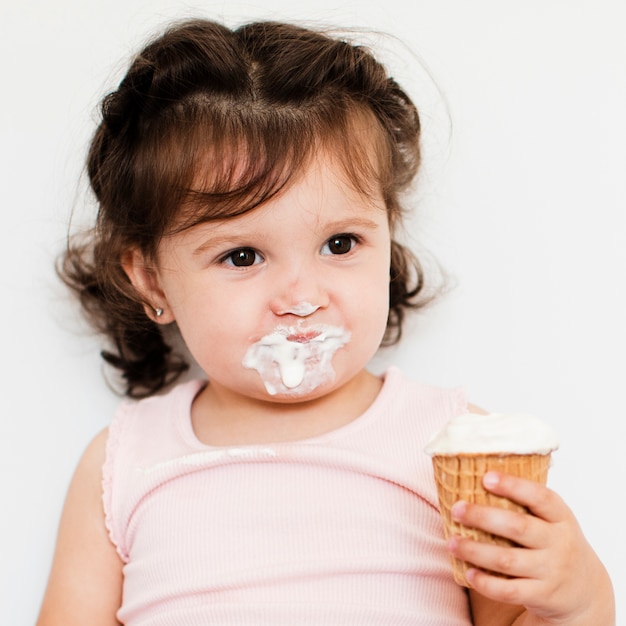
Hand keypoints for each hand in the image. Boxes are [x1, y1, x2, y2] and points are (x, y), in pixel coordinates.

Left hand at [449, 471, 614, 624]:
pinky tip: (469, 573)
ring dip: (475, 551)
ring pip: (507, 560)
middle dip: (482, 517)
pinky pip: (509, 591)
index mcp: (561, 516)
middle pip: (517, 526)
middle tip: (456, 509)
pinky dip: (486, 583)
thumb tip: (474, 478)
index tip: (486, 477)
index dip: (513, 486)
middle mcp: (559, 543)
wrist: (586, 589)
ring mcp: (552, 571)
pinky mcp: (543, 595)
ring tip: (452, 543)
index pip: (540, 497)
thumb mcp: (552, 520)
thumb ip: (525, 503)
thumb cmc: (554, 542)